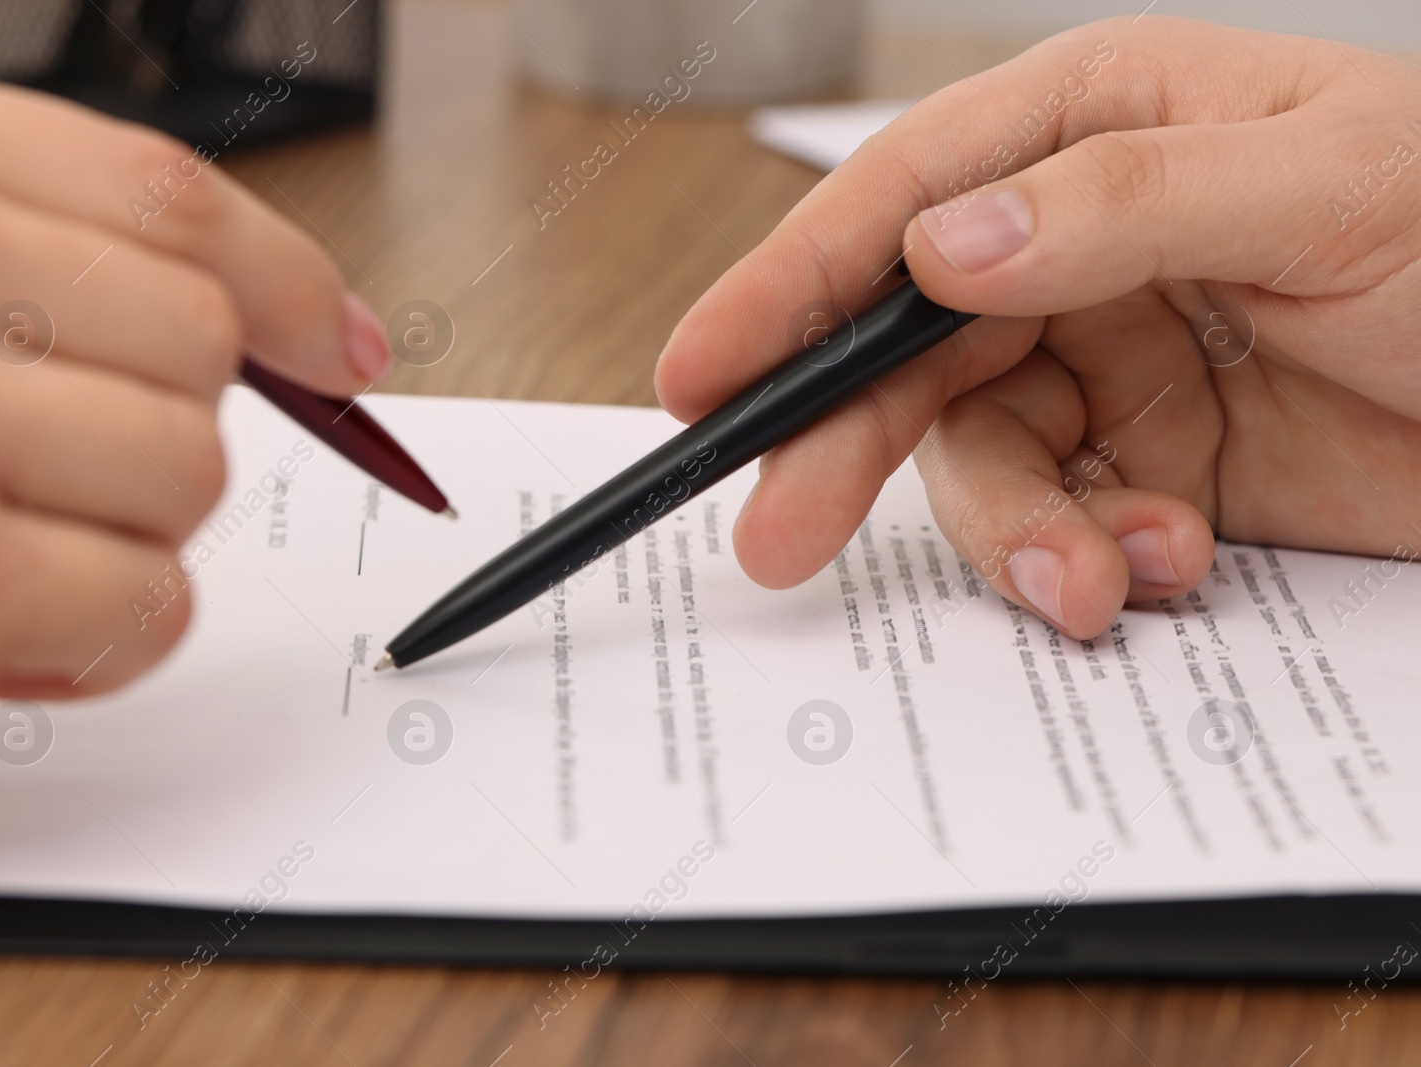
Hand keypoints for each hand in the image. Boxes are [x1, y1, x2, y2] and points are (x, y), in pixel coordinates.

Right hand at [0, 62, 390, 728]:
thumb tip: (258, 321)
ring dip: (115, 540)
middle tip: (38, 479)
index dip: (288, 279)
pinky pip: (141, 603)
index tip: (340, 345)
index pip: (168, 200)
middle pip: (199, 349)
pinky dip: (98, 643)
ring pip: (184, 478)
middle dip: (150, 435)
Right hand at [655, 16, 1420, 638]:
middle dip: (847, 445)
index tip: (703, 368)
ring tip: (1084, 586)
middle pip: (909, 348)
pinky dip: (1093, 561)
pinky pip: (1062, 524)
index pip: (905, 198)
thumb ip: (1121, 204)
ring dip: (1017, 534)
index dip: (791, 284)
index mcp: (1101, 126)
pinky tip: (1160, 566)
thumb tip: (945, 249)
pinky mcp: (1147, 465)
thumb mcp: (1327, 188)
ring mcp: (1109, 359)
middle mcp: (1081, 242)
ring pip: (980, 458)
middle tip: (782, 533)